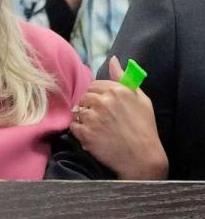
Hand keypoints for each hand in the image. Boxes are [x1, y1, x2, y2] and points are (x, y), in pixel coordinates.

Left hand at [69, 56, 167, 179]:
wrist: (143, 158)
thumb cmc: (144, 128)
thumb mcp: (141, 99)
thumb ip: (124, 78)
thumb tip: (113, 59)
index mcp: (117, 91)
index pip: (93, 85)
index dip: (97, 96)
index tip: (105, 107)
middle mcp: (103, 101)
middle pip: (84, 97)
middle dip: (90, 106)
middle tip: (102, 119)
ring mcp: (93, 118)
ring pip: (77, 111)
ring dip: (84, 119)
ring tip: (98, 128)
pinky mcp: (85, 134)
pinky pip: (73, 126)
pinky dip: (80, 131)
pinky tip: (93, 136)